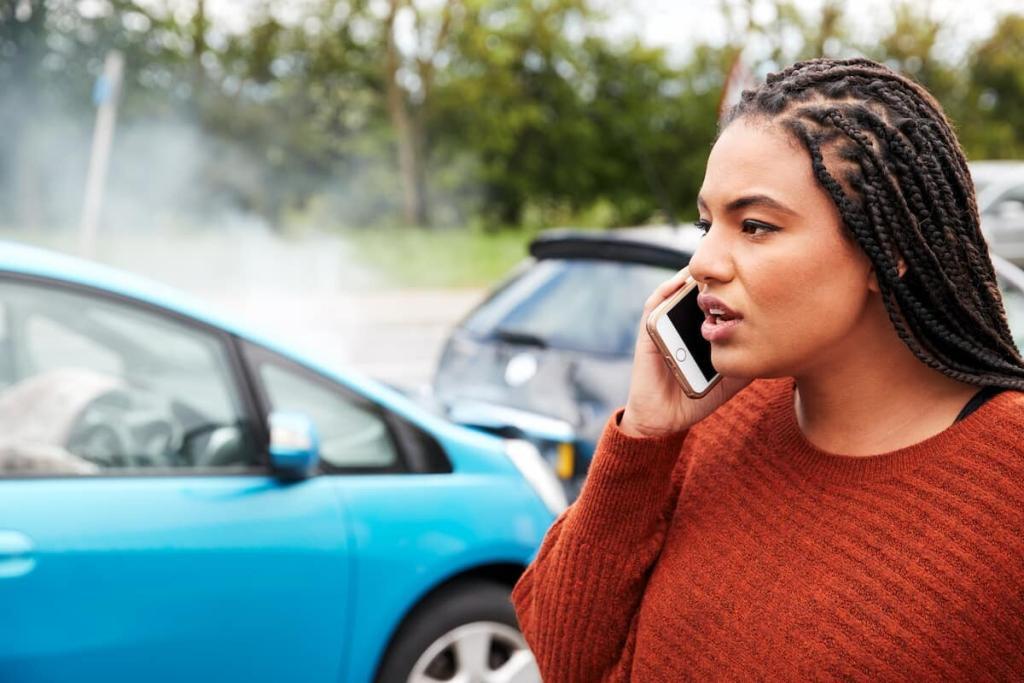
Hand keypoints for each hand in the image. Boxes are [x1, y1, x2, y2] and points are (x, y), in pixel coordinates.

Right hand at [620, 267, 751, 437]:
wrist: (665, 418)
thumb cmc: (697, 397)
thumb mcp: (731, 376)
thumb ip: (748, 359)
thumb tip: (779, 344)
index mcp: (702, 329)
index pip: (718, 299)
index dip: (733, 285)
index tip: (755, 274)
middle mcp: (684, 322)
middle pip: (701, 289)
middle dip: (718, 275)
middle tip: (739, 261)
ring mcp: (665, 323)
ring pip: (680, 288)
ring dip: (696, 276)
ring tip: (716, 266)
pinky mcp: (649, 329)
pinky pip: (657, 302)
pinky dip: (670, 288)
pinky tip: (686, 281)